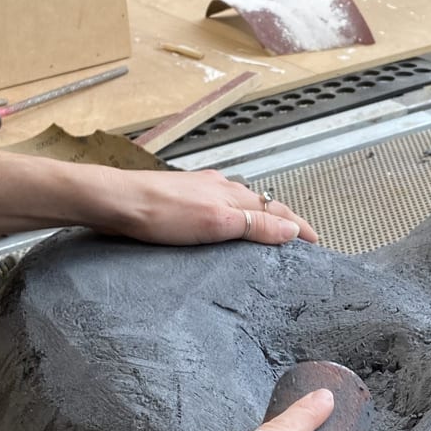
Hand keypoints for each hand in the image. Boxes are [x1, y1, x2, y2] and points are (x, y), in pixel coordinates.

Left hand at [103, 167, 318, 246]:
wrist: (116, 202)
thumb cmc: (160, 213)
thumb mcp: (215, 223)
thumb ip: (254, 226)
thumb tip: (290, 229)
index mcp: (232, 194)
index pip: (276, 210)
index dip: (297, 226)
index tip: (315, 242)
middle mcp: (219, 188)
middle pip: (260, 205)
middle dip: (281, 220)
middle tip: (296, 239)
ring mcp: (199, 191)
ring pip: (238, 204)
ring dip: (257, 217)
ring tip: (266, 234)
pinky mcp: (180, 198)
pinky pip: (216, 206)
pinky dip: (230, 217)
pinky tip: (220, 226)